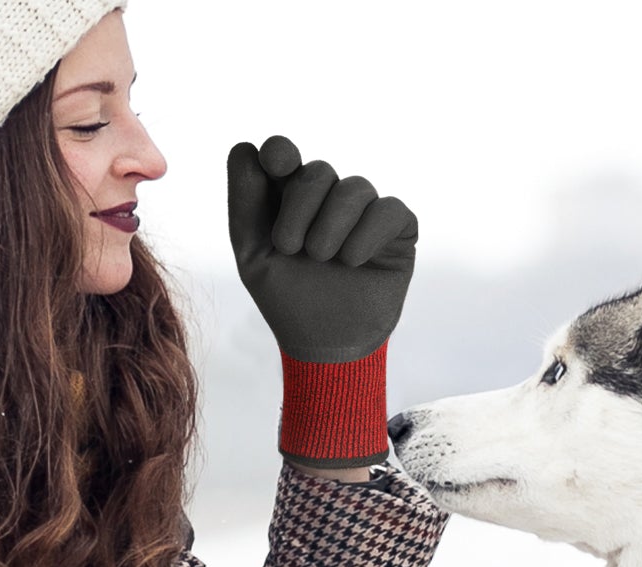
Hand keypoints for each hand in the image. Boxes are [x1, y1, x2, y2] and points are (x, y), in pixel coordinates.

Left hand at [227, 135, 417, 363]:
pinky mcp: (399, 229)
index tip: (275, 159)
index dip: (280, 152)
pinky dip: (367, 233)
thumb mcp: (253, 255)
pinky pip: (388, 209)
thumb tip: (243, 147)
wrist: (327, 344)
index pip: (285, 157)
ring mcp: (366, 212)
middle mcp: (330, 199)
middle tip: (290, 247)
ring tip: (323, 259)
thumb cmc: (287, 300)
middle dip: (299, 206)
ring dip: (332, 224)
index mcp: (291, 199)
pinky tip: (353, 261)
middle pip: (318, 172)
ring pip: (354, 188)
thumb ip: (245, 203)